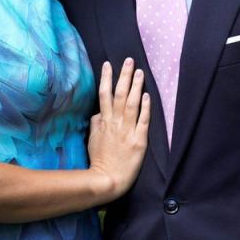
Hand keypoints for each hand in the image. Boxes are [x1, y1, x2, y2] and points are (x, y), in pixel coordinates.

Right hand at [87, 58, 150, 202]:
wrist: (107, 179)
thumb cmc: (99, 160)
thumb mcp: (92, 140)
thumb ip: (96, 124)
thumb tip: (98, 112)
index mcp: (103, 121)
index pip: (104, 94)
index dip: (106, 78)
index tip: (108, 64)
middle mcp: (115, 122)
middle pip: (118, 94)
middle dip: (123, 75)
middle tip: (129, 60)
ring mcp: (127, 131)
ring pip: (131, 103)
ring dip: (135, 86)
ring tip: (139, 71)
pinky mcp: (139, 140)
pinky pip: (143, 120)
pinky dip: (145, 107)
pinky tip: (147, 95)